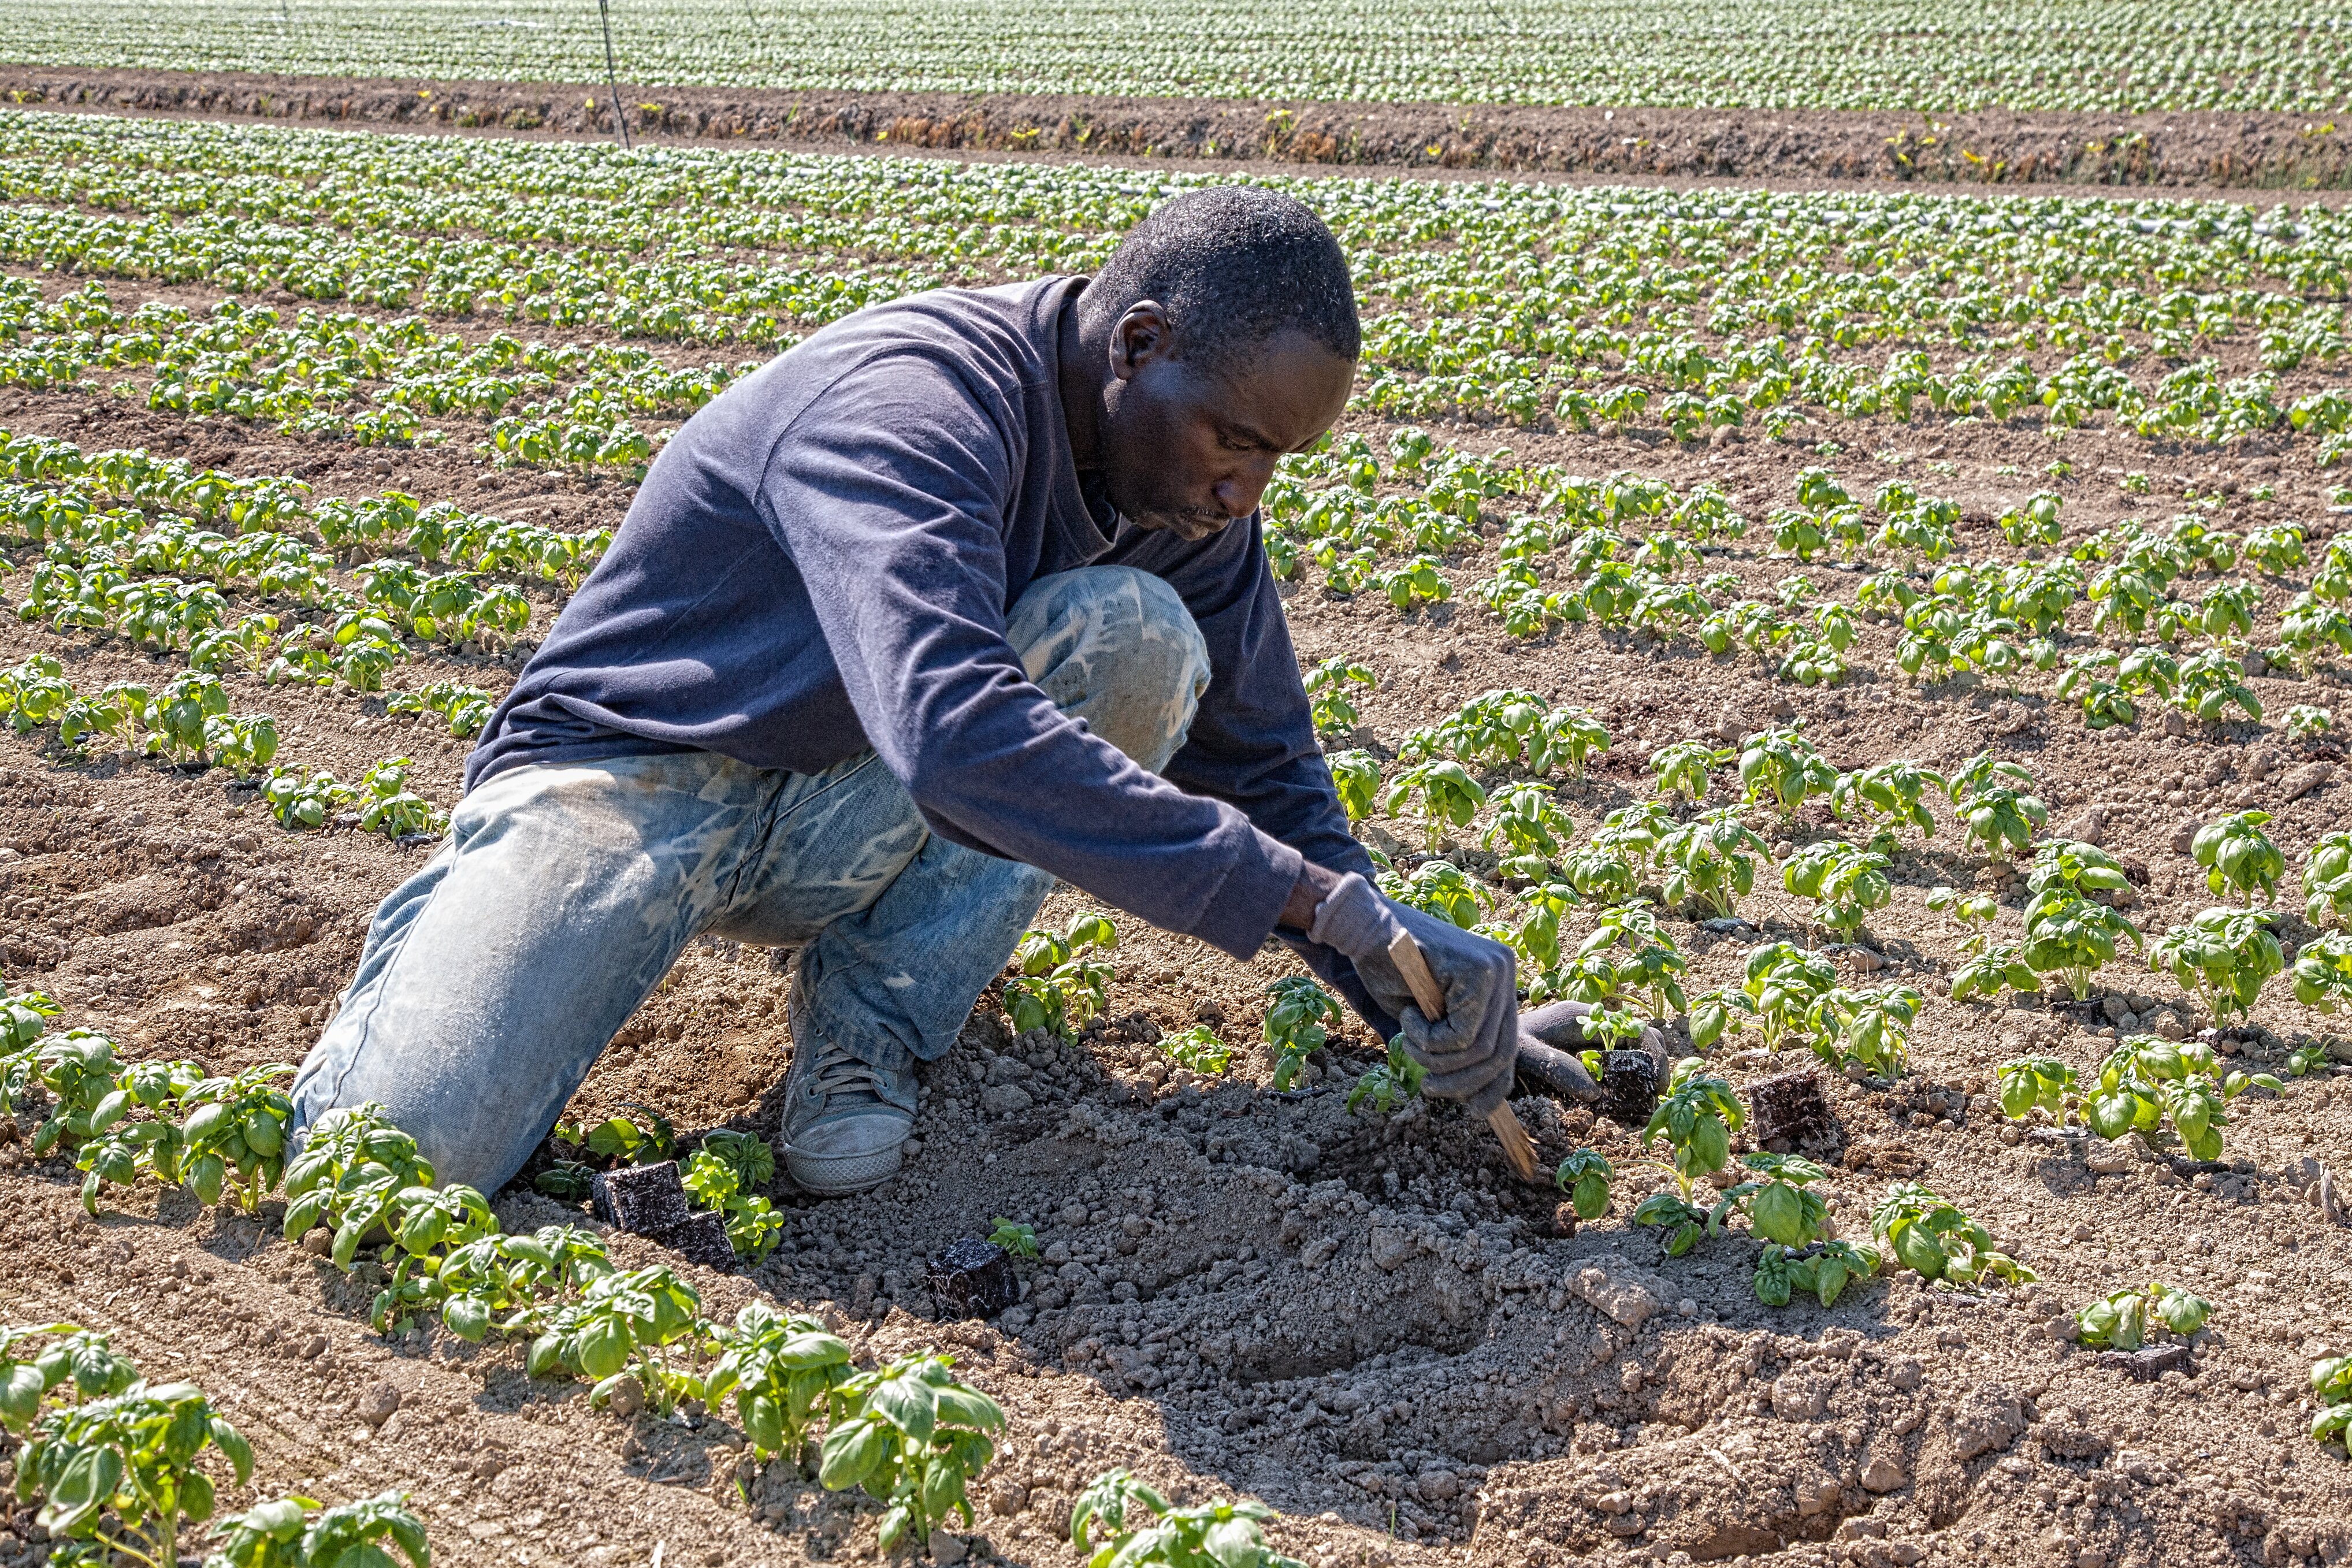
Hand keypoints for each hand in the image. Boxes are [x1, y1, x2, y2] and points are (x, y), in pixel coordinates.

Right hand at [1306, 873, 1517, 1109]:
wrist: (1362, 928)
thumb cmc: (1390, 971)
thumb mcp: (1429, 1020)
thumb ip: (1456, 1048)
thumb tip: (1478, 1099)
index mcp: (1496, 984)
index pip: (1508, 1046)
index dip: (1494, 1085)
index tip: (1475, 1110)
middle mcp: (1504, 972)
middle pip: (1500, 1052)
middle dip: (1463, 1082)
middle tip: (1429, 1087)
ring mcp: (1496, 969)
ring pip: (1479, 1048)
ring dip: (1436, 1059)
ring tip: (1408, 1041)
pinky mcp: (1478, 970)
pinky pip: (1461, 1034)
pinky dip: (1428, 1040)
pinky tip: (1409, 1017)